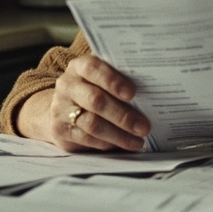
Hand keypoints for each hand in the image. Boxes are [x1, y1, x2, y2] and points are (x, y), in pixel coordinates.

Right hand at [29, 54, 148, 151]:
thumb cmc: (92, 91)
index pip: (93, 68)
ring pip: (92, 123)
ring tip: (138, 141)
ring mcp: (60, 107)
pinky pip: (85, 138)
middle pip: (95, 100)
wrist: (61, 110)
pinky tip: (122, 145)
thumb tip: (153, 95)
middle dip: (123, 115)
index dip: (112, 80)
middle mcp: (67, 85)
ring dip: (118, 134)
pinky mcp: (59, 129)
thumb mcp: (101, 81)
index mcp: (79, 67)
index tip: (132, 93)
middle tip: (144, 126)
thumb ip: (119, 82)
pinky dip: (106, 143)